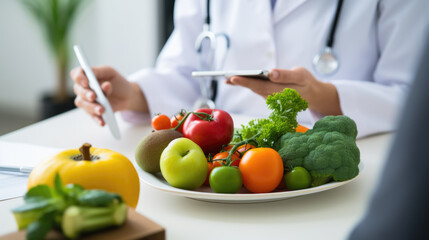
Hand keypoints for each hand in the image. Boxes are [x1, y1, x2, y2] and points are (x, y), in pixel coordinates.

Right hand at [71, 65, 146, 125]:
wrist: (127, 95)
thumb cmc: (116, 81)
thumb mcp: (109, 72)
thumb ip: (99, 72)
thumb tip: (94, 77)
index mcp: (86, 76)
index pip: (76, 74)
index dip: (79, 78)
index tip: (86, 82)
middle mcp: (83, 89)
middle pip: (78, 90)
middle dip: (86, 93)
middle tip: (94, 96)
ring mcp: (87, 101)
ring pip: (83, 104)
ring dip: (91, 107)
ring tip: (102, 110)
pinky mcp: (93, 112)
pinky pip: (92, 116)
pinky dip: (97, 119)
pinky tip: (103, 122)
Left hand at [226, 67, 341, 115]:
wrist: (313, 96)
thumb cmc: (306, 82)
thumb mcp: (300, 76)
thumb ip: (285, 75)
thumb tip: (270, 73)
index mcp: (280, 90)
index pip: (259, 85)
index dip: (246, 82)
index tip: (233, 78)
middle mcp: (273, 95)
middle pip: (254, 88)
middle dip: (240, 83)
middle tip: (225, 78)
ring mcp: (271, 97)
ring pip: (255, 89)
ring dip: (242, 84)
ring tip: (228, 78)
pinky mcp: (271, 95)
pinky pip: (257, 88)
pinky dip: (248, 84)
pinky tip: (238, 80)